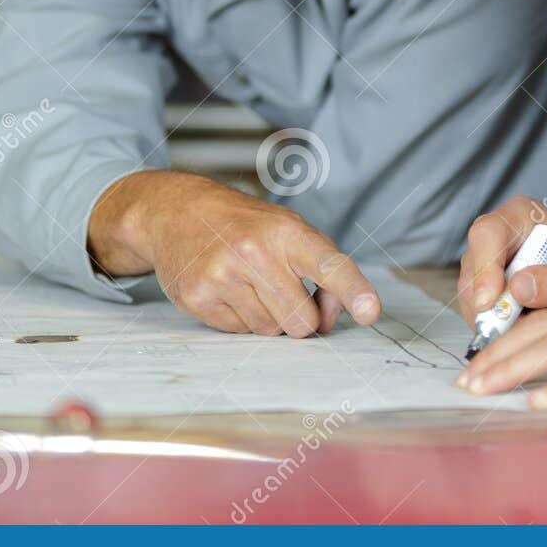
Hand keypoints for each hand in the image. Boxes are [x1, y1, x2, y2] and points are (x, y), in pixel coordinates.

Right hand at [88, 170, 379, 336]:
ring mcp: (222, 276)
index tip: (370, 312)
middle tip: (284, 293)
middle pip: (301, 322)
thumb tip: (332, 319)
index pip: (328, 264)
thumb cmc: (246, 225)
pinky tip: (229, 291)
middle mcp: (254, 252)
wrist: (177, 213)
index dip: (353, 290)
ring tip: (251, 286)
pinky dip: (241, 319)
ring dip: (269, 319)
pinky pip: (239, 333)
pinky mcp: (197, 298)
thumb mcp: (289, 231)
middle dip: (300, 318)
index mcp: (286, 231)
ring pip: (270, 332)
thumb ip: (322, 272)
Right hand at [456, 197, 546, 323]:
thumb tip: (518, 288)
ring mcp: (481, 261)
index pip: (488, 233)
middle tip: (520, 326)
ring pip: (469, 295)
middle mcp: (495, 234)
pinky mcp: (476, 286)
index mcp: (521, 215)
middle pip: (472, 269)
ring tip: (531, 323)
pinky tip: (520, 324)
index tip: (490, 302)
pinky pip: (473, 311)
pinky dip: (494, 325)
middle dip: (490, 304)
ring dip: (495, 319)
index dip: (484, 268)